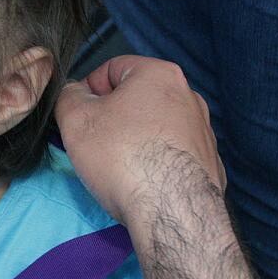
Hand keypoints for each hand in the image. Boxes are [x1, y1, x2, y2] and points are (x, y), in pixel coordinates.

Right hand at [55, 56, 225, 229]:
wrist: (171, 209)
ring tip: (117, 166)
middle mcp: (189, 96)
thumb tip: (74, 94)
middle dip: (112, 116)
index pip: (112, 68)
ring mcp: (204, 130)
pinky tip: (143, 181)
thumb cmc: (121, 155)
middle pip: (137, 98)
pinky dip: (156, 161)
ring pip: (155, 126)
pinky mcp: (209, 162)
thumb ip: (68, 96)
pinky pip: (173, 153)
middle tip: (93, 142)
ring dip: (134, 139)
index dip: (88, 90)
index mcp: (159, 74)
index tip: (78, 116)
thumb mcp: (75, 120)